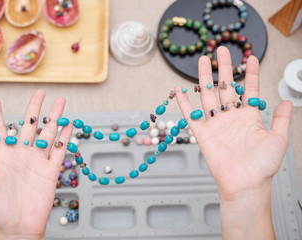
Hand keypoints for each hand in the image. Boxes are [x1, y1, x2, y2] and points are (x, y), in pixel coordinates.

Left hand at [0, 90, 72, 239]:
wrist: (18, 227)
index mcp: (3, 157)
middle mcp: (22, 155)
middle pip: (29, 125)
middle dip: (34, 108)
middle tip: (40, 92)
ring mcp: (38, 161)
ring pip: (47, 133)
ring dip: (54, 117)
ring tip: (59, 102)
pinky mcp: (51, 170)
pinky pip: (60, 149)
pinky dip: (65, 136)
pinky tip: (69, 125)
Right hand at [175, 47, 291, 239]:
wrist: (245, 183)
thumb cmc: (262, 165)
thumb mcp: (278, 139)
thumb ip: (281, 119)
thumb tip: (286, 102)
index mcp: (248, 117)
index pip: (248, 89)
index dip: (250, 74)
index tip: (251, 58)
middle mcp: (230, 117)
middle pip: (225, 87)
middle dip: (224, 68)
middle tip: (221, 50)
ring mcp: (215, 124)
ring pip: (208, 96)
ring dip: (204, 78)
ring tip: (203, 60)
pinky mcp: (202, 133)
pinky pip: (190, 115)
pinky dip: (183, 103)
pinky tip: (178, 90)